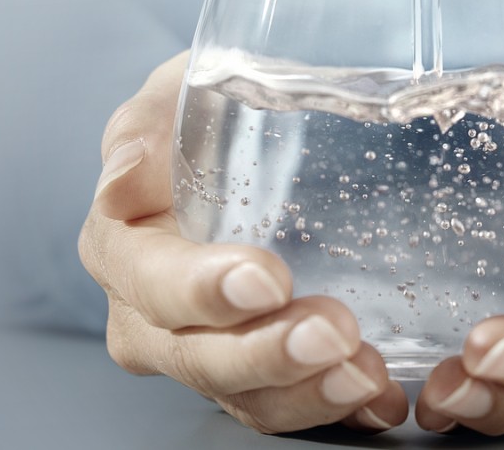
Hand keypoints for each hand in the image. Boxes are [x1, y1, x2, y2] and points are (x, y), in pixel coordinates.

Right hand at [78, 52, 409, 433]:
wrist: (242, 143)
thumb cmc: (203, 116)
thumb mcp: (173, 94)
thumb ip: (147, 123)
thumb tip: (123, 174)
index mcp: (121, 247)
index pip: (151, 282)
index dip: (203, 290)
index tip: (266, 279)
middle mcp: (152, 317)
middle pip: (200, 357)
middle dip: (269, 353)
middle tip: (335, 333)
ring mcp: (207, 353)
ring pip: (248, 397)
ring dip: (308, 394)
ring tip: (367, 375)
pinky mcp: (261, 376)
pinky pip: (293, 407)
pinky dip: (341, 409)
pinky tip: (382, 399)